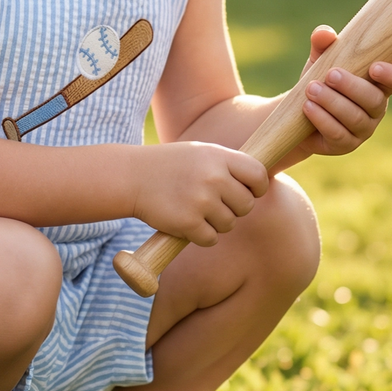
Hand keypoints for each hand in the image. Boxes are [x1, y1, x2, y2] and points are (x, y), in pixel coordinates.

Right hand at [132, 142, 268, 246]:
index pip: (258, 175)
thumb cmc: (169, 165)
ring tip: (195, 210)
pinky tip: (186, 223)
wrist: (131, 177)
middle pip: (246, 205)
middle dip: (234, 209)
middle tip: (214, 204)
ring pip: (229, 224)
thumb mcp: (200, 152)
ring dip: (216, 223)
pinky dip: (201, 235)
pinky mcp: (188, 223)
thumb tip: (260, 181)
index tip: (248, 192)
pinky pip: (210, 238)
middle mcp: (214, 177)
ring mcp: (201, 201)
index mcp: (219, 156)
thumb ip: (228, 164)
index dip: (257, 187)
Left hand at [295, 25, 391, 157]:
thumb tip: (324, 33)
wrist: (297, 111)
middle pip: (375, 100)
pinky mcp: (345, 145)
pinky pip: (338, 134)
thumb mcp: (320, 60)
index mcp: (379, 84)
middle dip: (352, 87)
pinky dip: (322, 119)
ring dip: (333, 102)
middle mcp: (376, 108)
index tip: (374, 67)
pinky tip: (308, 107)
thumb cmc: (319, 79)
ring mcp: (363, 129)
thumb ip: (324, 45)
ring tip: (311, 89)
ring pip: (356, 118)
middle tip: (330, 74)